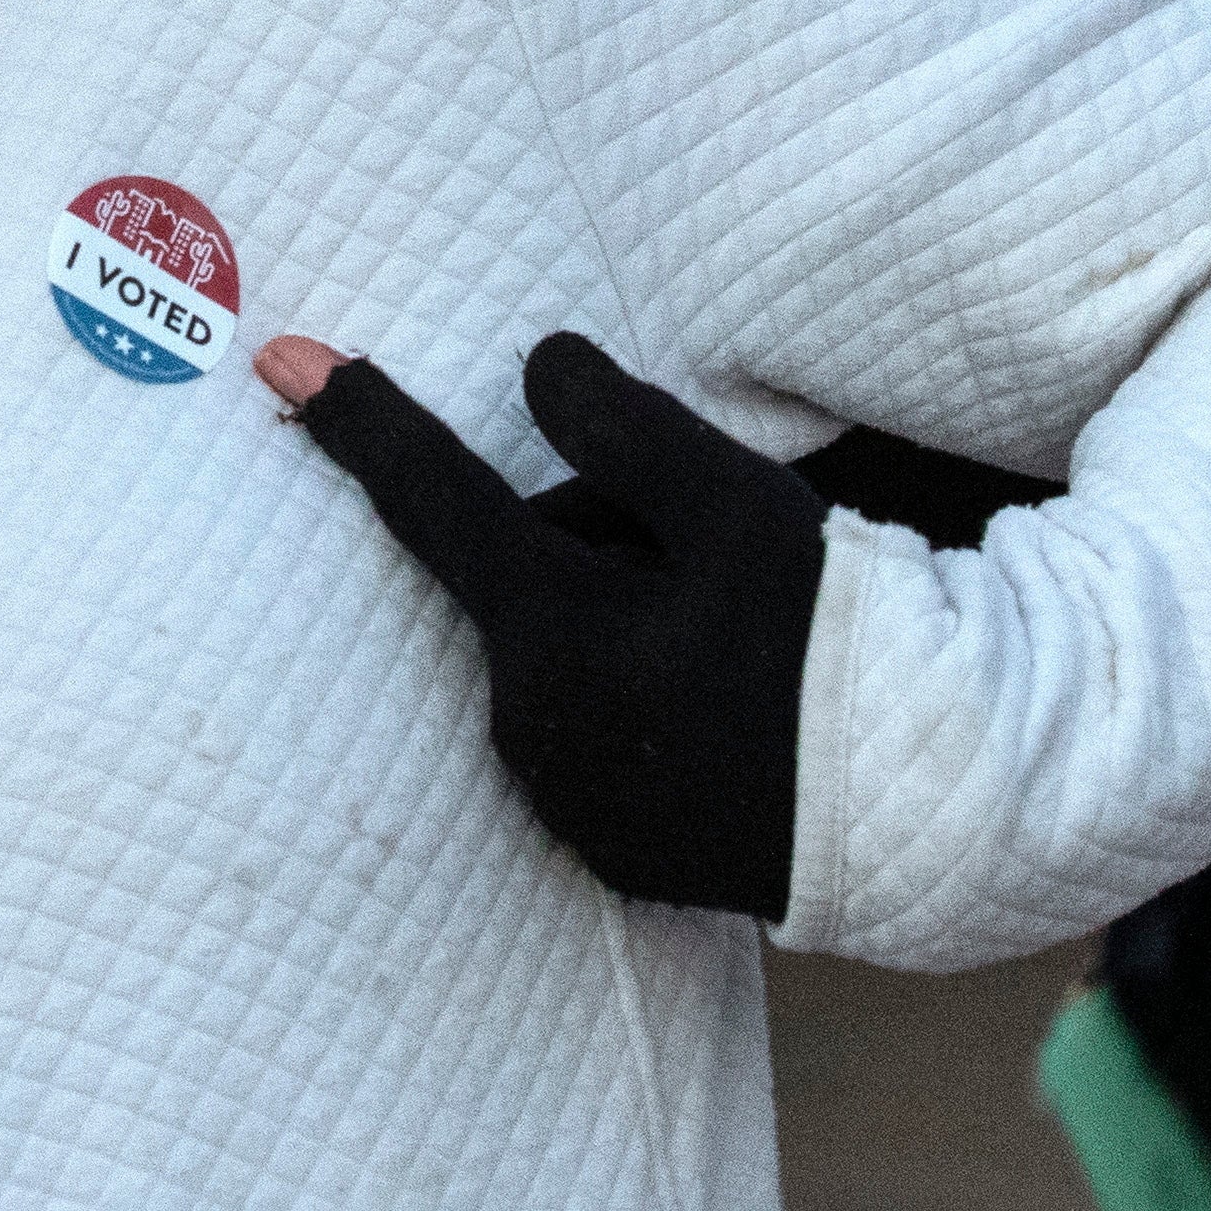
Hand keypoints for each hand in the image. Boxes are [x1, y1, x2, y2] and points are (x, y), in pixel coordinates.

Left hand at [258, 329, 823, 918]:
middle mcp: (526, 726)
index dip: (360, 420)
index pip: (431, 497)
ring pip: (561, 653)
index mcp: (547, 632)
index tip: (278, 359)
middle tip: (717, 556)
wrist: (932, 813)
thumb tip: (536, 367)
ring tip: (743, 638)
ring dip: (622, 621)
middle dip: (598, 539)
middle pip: (526, 575)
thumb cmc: (837, 645)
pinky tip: (731, 707)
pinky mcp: (609, 851)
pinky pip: (593, 732)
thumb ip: (626, 433)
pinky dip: (640, 698)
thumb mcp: (742, 510)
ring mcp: (563, 801)